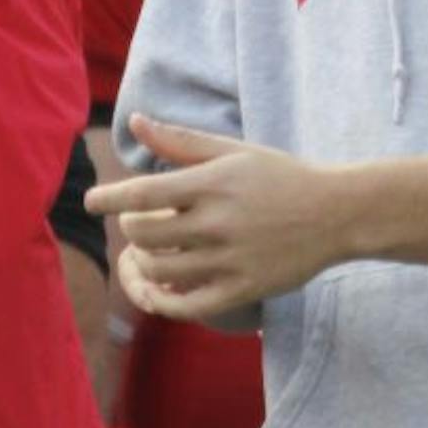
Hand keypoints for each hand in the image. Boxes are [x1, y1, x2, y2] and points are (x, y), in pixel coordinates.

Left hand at [84, 115, 353, 322]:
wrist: (337, 214)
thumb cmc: (281, 176)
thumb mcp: (233, 151)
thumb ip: (180, 141)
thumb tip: (134, 121)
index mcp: (212, 184)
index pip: (141, 194)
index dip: (108, 198)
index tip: (90, 201)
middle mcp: (217, 223)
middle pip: (143, 234)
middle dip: (130, 228)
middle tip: (137, 224)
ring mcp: (230, 261)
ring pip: (160, 270)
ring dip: (143, 261)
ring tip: (150, 250)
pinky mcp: (242, 290)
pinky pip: (186, 306)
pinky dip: (163, 300)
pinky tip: (159, 288)